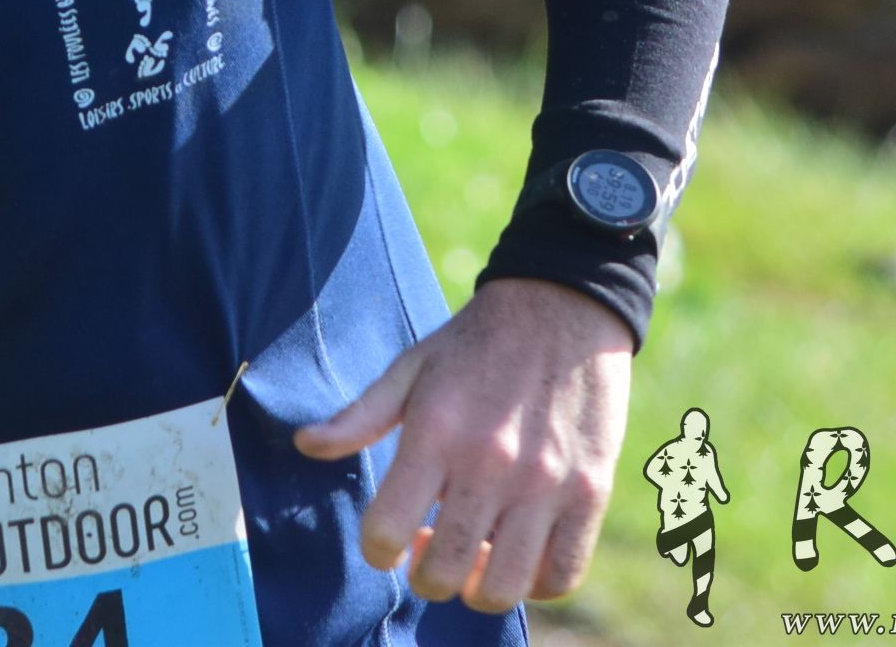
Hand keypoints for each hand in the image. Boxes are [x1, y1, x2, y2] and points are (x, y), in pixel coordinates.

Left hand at [292, 276, 632, 613]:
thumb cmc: (474, 342)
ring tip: (473, 557)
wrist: (561, 307)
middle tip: (429, 548)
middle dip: (426, 576)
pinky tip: (517, 554)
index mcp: (435, 432)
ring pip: (504, 588)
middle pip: (445, 574)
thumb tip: (306, 444)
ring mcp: (545, 484)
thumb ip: (360, 415)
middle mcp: (490, 464)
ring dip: (478, 588)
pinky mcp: (589, 493)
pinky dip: (534, 583)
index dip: (377, 551)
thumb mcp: (410, 368)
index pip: (387, 532)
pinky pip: (560, 574)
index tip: (385, 542)